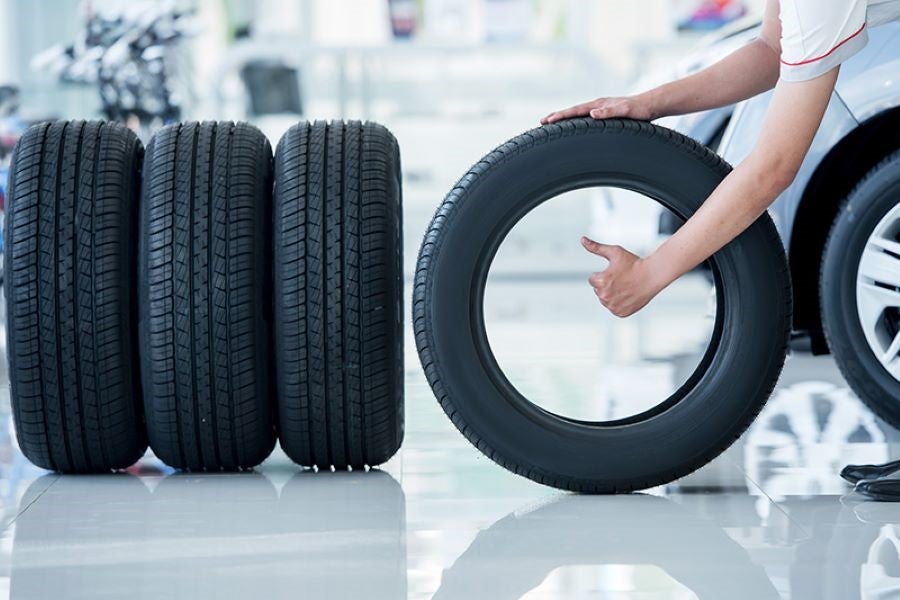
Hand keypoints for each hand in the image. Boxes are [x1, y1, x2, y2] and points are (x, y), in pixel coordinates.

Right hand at [541, 95, 655, 124]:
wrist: (652, 104)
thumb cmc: (640, 109)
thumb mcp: (626, 111)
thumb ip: (610, 112)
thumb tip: (592, 113)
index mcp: (599, 104)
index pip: (574, 111)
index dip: (560, 116)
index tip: (546, 121)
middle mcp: (597, 105)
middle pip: (572, 111)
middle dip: (556, 116)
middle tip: (541, 123)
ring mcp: (600, 108)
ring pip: (577, 114)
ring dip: (564, 118)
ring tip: (552, 123)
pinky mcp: (605, 113)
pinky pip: (585, 117)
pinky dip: (575, 120)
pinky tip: (574, 126)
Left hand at [582, 236, 664, 317]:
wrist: (652, 275)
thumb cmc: (633, 263)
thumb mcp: (614, 252)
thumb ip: (596, 247)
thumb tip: (582, 239)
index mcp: (600, 281)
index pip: (592, 279)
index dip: (603, 274)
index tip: (615, 272)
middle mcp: (604, 296)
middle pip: (598, 290)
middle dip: (607, 284)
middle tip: (622, 279)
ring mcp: (612, 306)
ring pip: (605, 300)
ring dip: (612, 294)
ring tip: (626, 287)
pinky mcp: (620, 313)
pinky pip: (613, 308)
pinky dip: (619, 303)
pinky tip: (628, 295)